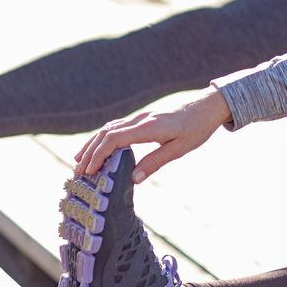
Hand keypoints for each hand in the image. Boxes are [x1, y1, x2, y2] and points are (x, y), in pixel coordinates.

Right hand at [73, 88, 233, 182]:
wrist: (207, 107)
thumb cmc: (196, 128)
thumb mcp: (179, 148)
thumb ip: (155, 162)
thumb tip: (132, 179)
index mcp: (149, 127)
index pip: (114, 139)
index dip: (99, 154)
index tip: (90, 171)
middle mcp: (141, 120)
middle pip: (106, 133)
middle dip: (90, 152)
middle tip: (79, 172)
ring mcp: (141, 117)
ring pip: (109, 128)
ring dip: (93, 144)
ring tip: (81, 161)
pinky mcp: (143, 118)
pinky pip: (117, 126)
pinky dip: (104, 137)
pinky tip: (99, 147)